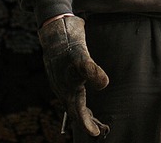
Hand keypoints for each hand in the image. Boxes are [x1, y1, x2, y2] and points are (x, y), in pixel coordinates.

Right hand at [38, 15, 109, 137]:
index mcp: (67, 89)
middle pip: (75, 110)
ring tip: (94, 118)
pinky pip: (71, 93)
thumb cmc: (68, 43)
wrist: (56, 29)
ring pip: (72, 102)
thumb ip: (92, 70)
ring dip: (83, 111)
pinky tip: (83, 96)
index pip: (78, 112)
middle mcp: (63, 88)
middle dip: (86, 121)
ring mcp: (62, 82)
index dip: (87, 124)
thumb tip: (105, 84)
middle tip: (100, 129)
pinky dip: (78, 100)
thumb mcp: (81, 56)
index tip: (96, 133)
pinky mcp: (64, 74)